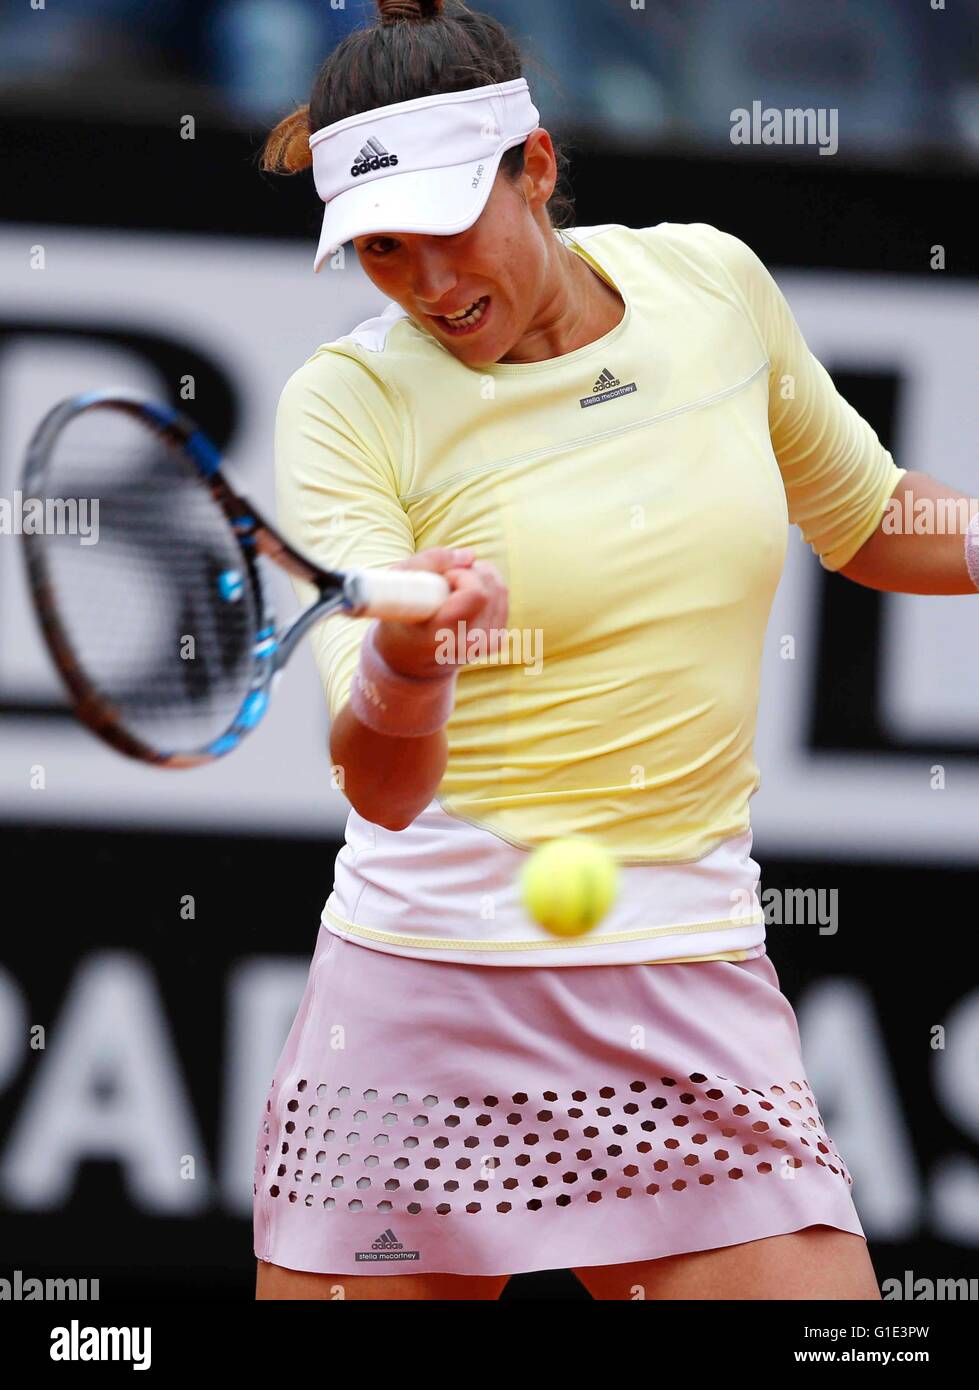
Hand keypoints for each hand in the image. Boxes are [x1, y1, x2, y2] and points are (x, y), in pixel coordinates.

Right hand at [374, 548, 508, 679]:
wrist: (410, 661)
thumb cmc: (399, 618)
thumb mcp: (398, 585)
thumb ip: (429, 562)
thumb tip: (471, 555)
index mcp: (441, 636)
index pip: (476, 594)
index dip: (461, 575)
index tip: (442, 578)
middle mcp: (467, 645)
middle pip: (490, 588)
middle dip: (470, 571)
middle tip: (446, 579)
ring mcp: (485, 646)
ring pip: (500, 590)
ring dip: (479, 576)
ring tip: (454, 585)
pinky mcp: (496, 641)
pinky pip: (503, 598)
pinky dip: (487, 587)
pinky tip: (465, 594)